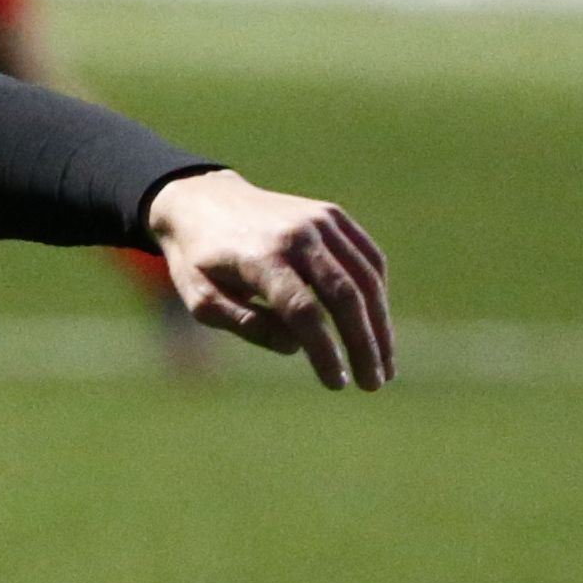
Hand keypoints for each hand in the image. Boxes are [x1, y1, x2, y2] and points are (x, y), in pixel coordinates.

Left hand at [145, 170, 394, 390]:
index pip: (303, 311)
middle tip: (374, 384)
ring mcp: (320, 221)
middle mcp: (297, 234)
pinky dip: (377, 294)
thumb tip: (296, 347)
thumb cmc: (198, 259)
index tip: (336, 383)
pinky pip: (368, 258)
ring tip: (384, 366)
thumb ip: (245, 324)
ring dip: (380, 325)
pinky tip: (377, 326)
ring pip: (366, 278)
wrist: (201, 199)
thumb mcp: (201, 300)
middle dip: (364, 344)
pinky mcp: (333, 216)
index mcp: (260, 257)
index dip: (324, 350)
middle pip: (345, 295)